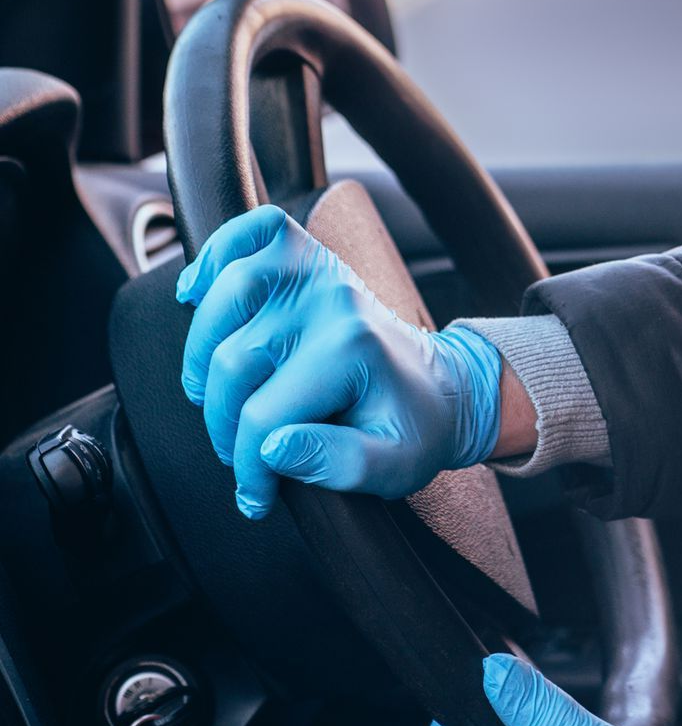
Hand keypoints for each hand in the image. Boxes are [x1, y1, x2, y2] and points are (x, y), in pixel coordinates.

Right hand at [175, 205, 502, 517]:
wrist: (440, 388)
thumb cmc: (414, 427)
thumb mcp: (395, 465)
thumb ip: (340, 464)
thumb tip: (272, 447)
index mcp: (353, 350)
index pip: (263, 415)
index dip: (248, 465)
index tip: (254, 493)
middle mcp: (333, 301)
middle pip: (232, 362)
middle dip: (222, 422)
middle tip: (238, 450)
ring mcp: (318, 272)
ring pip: (223, 299)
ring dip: (202, 354)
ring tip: (215, 395)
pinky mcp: (307, 255)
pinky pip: (250, 232)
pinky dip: (214, 255)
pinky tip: (197, 295)